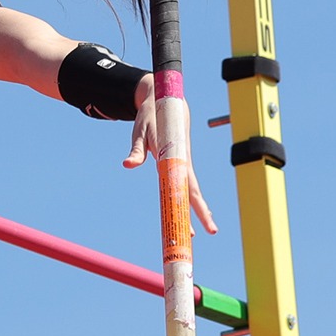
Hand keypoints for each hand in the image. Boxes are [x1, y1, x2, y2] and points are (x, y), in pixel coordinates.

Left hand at [122, 74, 217, 235]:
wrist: (165, 101)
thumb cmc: (152, 117)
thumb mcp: (140, 131)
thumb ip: (136, 150)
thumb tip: (128, 164)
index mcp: (175, 157)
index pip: (184, 185)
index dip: (190, 203)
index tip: (196, 216)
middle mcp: (182, 163)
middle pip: (192, 192)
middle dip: (200, 213)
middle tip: (207, 234)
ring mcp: (182, 164)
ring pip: (189, 191)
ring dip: (193, 211)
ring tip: (194, 234)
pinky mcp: (179, 164)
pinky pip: (184, 186)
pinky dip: (186, 200)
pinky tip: (184, 214)